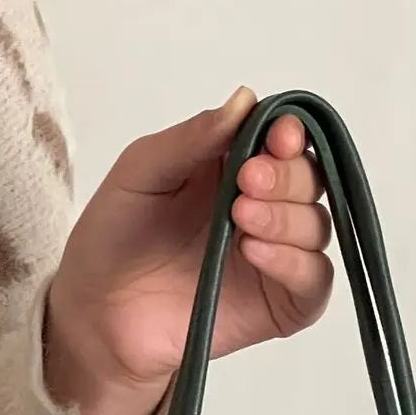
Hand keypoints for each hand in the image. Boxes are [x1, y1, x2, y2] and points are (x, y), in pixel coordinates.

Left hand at [44, 87, 334, 414]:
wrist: (98, 316)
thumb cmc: (113, 240)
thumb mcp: (142, 171)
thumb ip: (193, 138)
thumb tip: (245, 99)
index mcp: (234, 165)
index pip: (284, 139)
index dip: (290, 133)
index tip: (278, 137)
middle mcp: (262, 206)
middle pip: (310, 179)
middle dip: (287, 177)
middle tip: (248, 183)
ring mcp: (275, 257)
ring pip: (317, 226)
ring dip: (288, 218)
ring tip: (242, 219)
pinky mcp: (279, 305)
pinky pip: (314, 281)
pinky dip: (296, 264)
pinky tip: (254, 253)